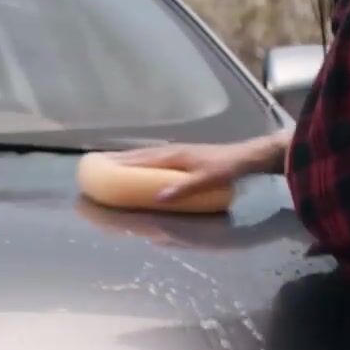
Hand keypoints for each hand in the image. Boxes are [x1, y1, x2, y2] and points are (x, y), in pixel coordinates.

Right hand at [108, 133, 286, 202]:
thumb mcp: (207, 180)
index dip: (122, 163)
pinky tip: (144, 168)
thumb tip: (158, 197)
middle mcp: (173, 151)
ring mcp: (179, 153)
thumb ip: (184, 189)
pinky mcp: (186, 157)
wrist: (248, 157)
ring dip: (131, 160)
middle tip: (100, 164)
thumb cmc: (228, 168)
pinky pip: (157, 158)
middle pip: (141, 154)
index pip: (142, 159)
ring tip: (115, 165)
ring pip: (149, 155)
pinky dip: (144, 162)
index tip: (102, 166)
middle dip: (121, 160)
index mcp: (174, 155)